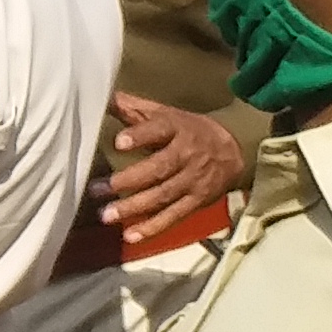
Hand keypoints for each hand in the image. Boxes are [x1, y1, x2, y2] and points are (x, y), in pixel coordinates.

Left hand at [95, 94, 247, 237]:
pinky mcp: (197, 201)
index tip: (118, 142)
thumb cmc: (187, 130)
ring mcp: (193, 180)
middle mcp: (187, 155)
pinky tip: (130, 235)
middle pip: (157, 169)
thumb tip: (100, 97)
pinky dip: (153, 227)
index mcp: (176, 128)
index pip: (159, 129)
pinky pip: (174, 216)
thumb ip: (132, 110)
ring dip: (133, 207)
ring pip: (162, 195)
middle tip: (97, 189)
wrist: (234, 149)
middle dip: (126, 181)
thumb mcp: (164, 114)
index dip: (140, 136)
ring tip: (106, 215)